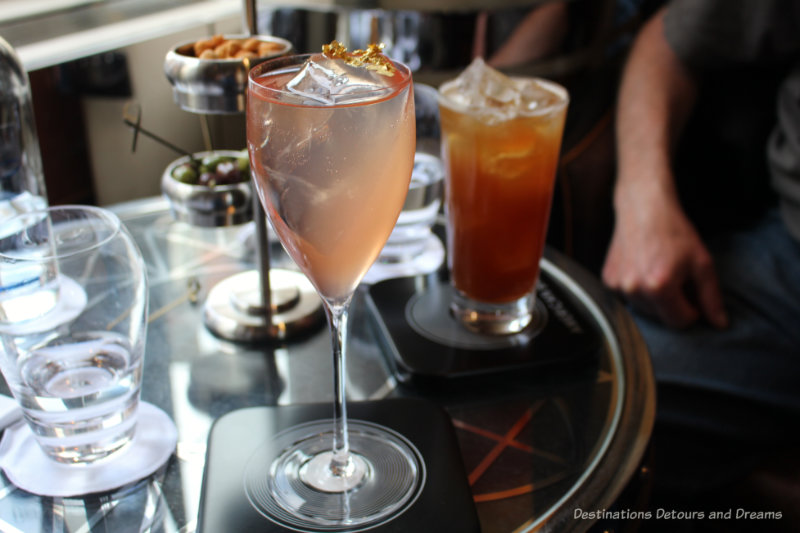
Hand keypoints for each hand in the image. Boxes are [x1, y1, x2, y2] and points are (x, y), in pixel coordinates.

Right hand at [602, 196, 728, 328]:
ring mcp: (618, 286)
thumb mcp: (701, 263)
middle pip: (661, 317)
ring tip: (658, 272)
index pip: (680, 322)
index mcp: (659, 288)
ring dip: (654, 299)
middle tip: (676, 278)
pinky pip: (628, 298)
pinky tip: (642, 269)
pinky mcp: (608, 280)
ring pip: (644, 309)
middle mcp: (635, 290)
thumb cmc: (675, 232)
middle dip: (673, 304)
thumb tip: (720, 325)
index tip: (692, 291)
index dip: (692, 310)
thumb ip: (711, 297)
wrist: (643, 208)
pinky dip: (638, 290)